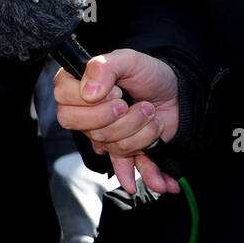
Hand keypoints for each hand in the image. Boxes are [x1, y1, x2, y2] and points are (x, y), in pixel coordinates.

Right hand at [54, 49, 179, 195]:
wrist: (178, 91)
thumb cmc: (149, 73)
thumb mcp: (128, 59)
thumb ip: (103, 67)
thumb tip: (89, 94)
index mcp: (78, 87)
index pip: (65, 103)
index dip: (93, 104)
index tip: (116, 93)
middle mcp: (85, 113)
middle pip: (91, 130)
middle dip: (123, 121)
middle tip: (137, 105)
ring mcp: (104, 134)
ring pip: (114, 146)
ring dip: (142, 132)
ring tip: (153, 115)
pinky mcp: (124, 151)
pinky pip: (130, 168)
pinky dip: (147, 174)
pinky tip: (161, 182)